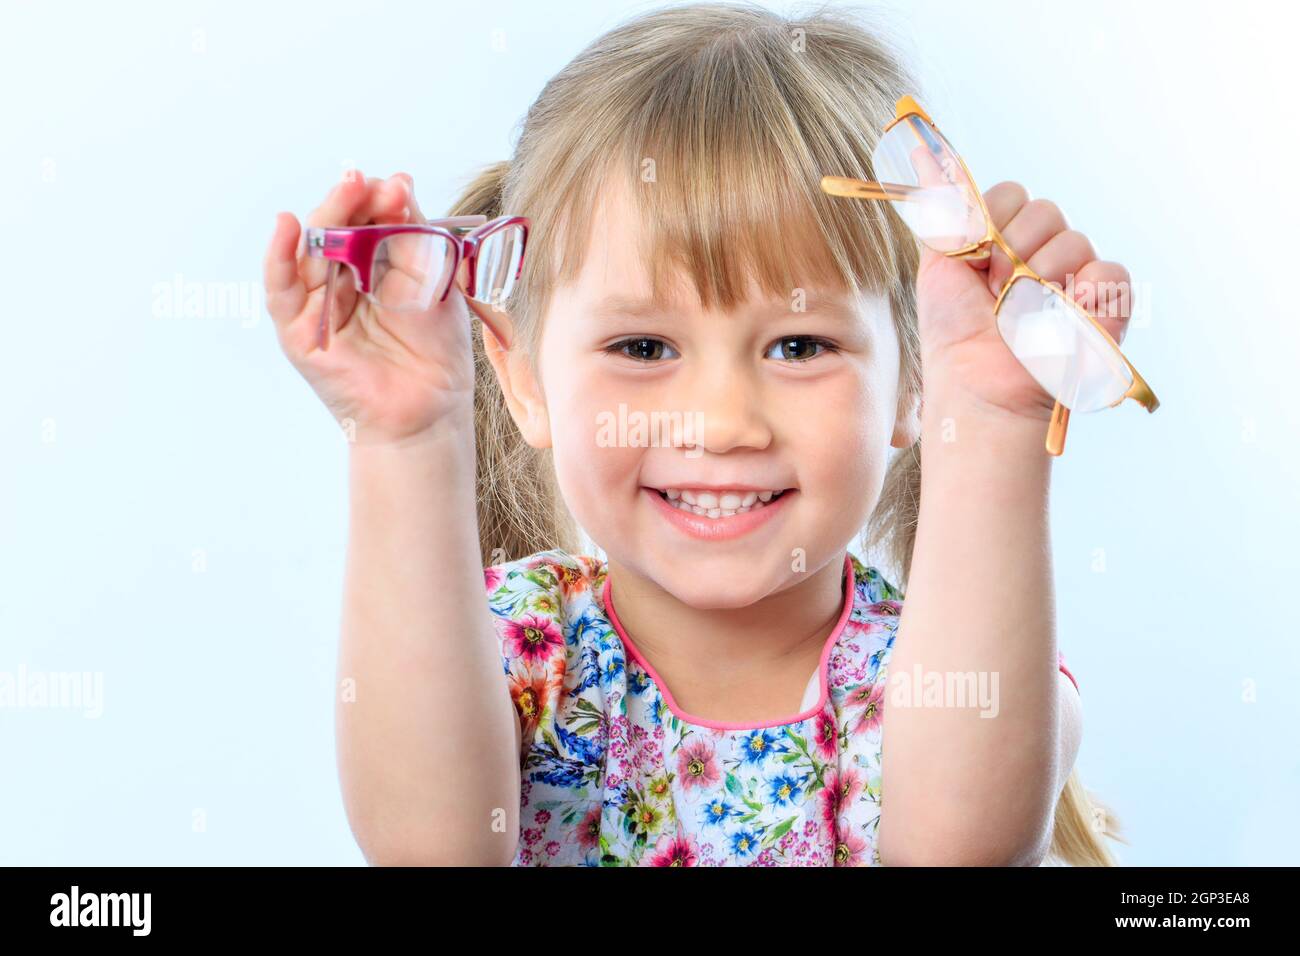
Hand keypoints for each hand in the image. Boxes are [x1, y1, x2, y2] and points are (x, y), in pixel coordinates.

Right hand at [263, 170, 479, 445]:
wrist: (433, 411)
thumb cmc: (436, 351)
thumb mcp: (434, 283)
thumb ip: (415, 236)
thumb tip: (399, 183)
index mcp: (373, 266)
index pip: (366, 221)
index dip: (379, 201)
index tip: (400, 186)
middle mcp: (341, 281)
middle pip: (336, 230)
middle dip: (353, 202)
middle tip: (369, 183)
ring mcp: (318, 306)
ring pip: (311, 251)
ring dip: (327, 216)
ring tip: (347, 190)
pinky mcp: (300, 334)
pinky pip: (283, 291)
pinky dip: (280, 257)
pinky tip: (287, 226)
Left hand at [915, 182, 1132, 422]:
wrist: (976, 384)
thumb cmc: (954, 331)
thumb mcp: (938, 262)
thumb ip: (942, 209)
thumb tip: (923, 149)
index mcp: (1007, 237)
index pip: (1010, 195)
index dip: (989, 224)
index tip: (971, 260)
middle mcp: (1045, 250)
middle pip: (1044, 210)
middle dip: (1011, 251)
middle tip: (994, 292)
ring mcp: (1078, 275)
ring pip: (1072, 239)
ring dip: (1038, 280)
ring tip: (1020, 315)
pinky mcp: (1108, 303)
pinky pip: (1108, 271)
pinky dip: (1082, 294)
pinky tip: (1058, 321)